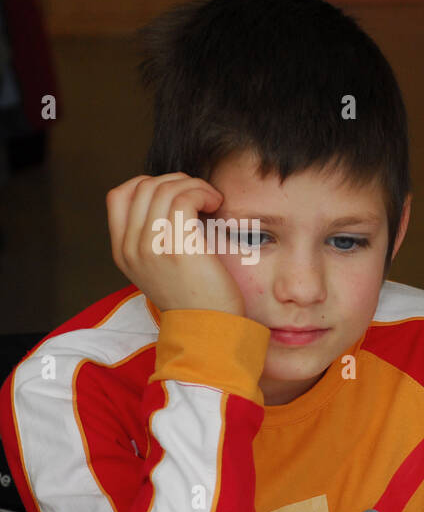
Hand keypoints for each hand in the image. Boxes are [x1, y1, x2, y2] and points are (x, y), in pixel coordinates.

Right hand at [106, 173, 244, 314]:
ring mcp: (151, 246)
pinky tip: (216, 203)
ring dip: (194, 185)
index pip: (118, 196)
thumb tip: (170, 200)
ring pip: (165, 189)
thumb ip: (154, 240)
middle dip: (176, 181)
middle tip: (201, 194)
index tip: (175, 193)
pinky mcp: (177, 246)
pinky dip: (202, 192)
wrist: (209, 331)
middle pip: (144, 187)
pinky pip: (184, 198)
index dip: (148, 183)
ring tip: (212, 199)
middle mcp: (131, 248)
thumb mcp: (161, 270)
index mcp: (123, 252)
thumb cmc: (196, 299)